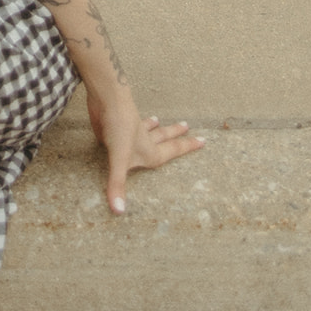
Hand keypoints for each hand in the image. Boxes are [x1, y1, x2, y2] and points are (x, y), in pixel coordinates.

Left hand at [85, 83, 204, 215]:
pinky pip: (131, 125)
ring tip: (159, 120)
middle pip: (164, 137)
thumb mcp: (119, 160)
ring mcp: (131, 130)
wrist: (107, 99)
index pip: (174, 150)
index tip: (203, 141)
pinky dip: (135, 124)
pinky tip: (131, 121)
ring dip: (155, 126)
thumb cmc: (119, 128)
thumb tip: (119, 211)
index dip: (188, 147)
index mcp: (151, 150)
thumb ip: (118, 185)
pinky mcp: (117, 125)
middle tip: (188, 126)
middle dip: (176, 135)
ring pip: (148, 129)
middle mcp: (144, 140)